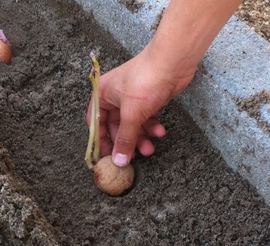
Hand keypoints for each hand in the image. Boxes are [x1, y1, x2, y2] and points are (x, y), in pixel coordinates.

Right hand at [86, 48, 194, 166]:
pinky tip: (160, 132)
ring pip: (133, 124)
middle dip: (126, 142)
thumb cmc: (146, 81)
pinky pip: (146, 119)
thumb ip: (125, 139)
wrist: (173, 62)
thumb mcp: (132, 114)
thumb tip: (119, 160)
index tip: (108, 156)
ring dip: (141, 138)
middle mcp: (115, 96)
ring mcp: (132, 98)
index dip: (101, 140)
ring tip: (149, 149)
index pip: (95, 122)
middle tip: (132, 157)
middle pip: (116, 126)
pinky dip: (152, 127)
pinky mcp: (148, 100)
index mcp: (102, 94)